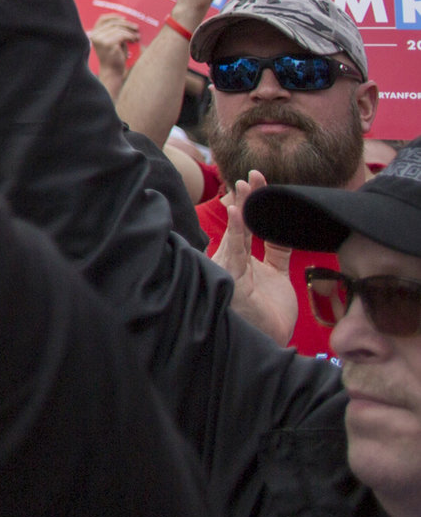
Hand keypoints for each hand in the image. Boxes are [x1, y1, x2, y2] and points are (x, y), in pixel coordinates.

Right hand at [89, 15, 139, 83]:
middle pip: (112, 23)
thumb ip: (114, 31)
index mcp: (94, 34)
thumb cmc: (114, 57)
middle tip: (136, 27)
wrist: (112, 71)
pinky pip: (122, 34)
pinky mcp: (108, 43)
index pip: (102, 19)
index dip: (114, 16)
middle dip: (127, 24)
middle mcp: (95, 35)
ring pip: (118, 28)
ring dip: (130, 31)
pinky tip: (134, 40)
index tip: (125, 18)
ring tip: (137, 36)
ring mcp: (101, 39)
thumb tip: (125, 20)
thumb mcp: (112, 41)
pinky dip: (130, 36)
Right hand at [215, 171, 298, 347]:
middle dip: (247, 198)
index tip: (259, 180)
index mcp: (246, 258)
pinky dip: (234, 230)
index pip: (251, 224)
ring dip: (240, 207)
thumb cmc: (270, 313)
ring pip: (236, 231)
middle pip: (242, 222)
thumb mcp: (278, 275)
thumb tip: (287, 230)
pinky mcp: (230, 276)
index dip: (255, 203)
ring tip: (243, 185)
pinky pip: (232, 250)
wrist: (268, 341)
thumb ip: (278, 252)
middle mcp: (235, 259)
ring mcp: (231, 267)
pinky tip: (236, 212)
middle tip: (253, 175)